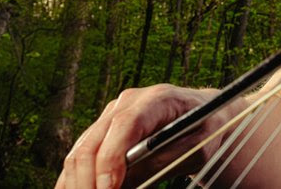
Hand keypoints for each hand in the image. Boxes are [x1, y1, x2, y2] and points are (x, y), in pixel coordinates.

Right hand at [56, 84, 226, 188]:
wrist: (204, 116)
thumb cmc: (205, 130)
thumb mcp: (196, 148)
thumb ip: (160, 162)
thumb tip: (123, 185)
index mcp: (157, 99)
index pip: (125, 125)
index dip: (111, 159)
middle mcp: (128, 103)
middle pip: (93, 142)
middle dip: (89, 180)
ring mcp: (112, 115)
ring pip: (80, 152)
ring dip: (79, 183)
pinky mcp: (103, 130)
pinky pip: (80, 157)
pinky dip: (76, 180)